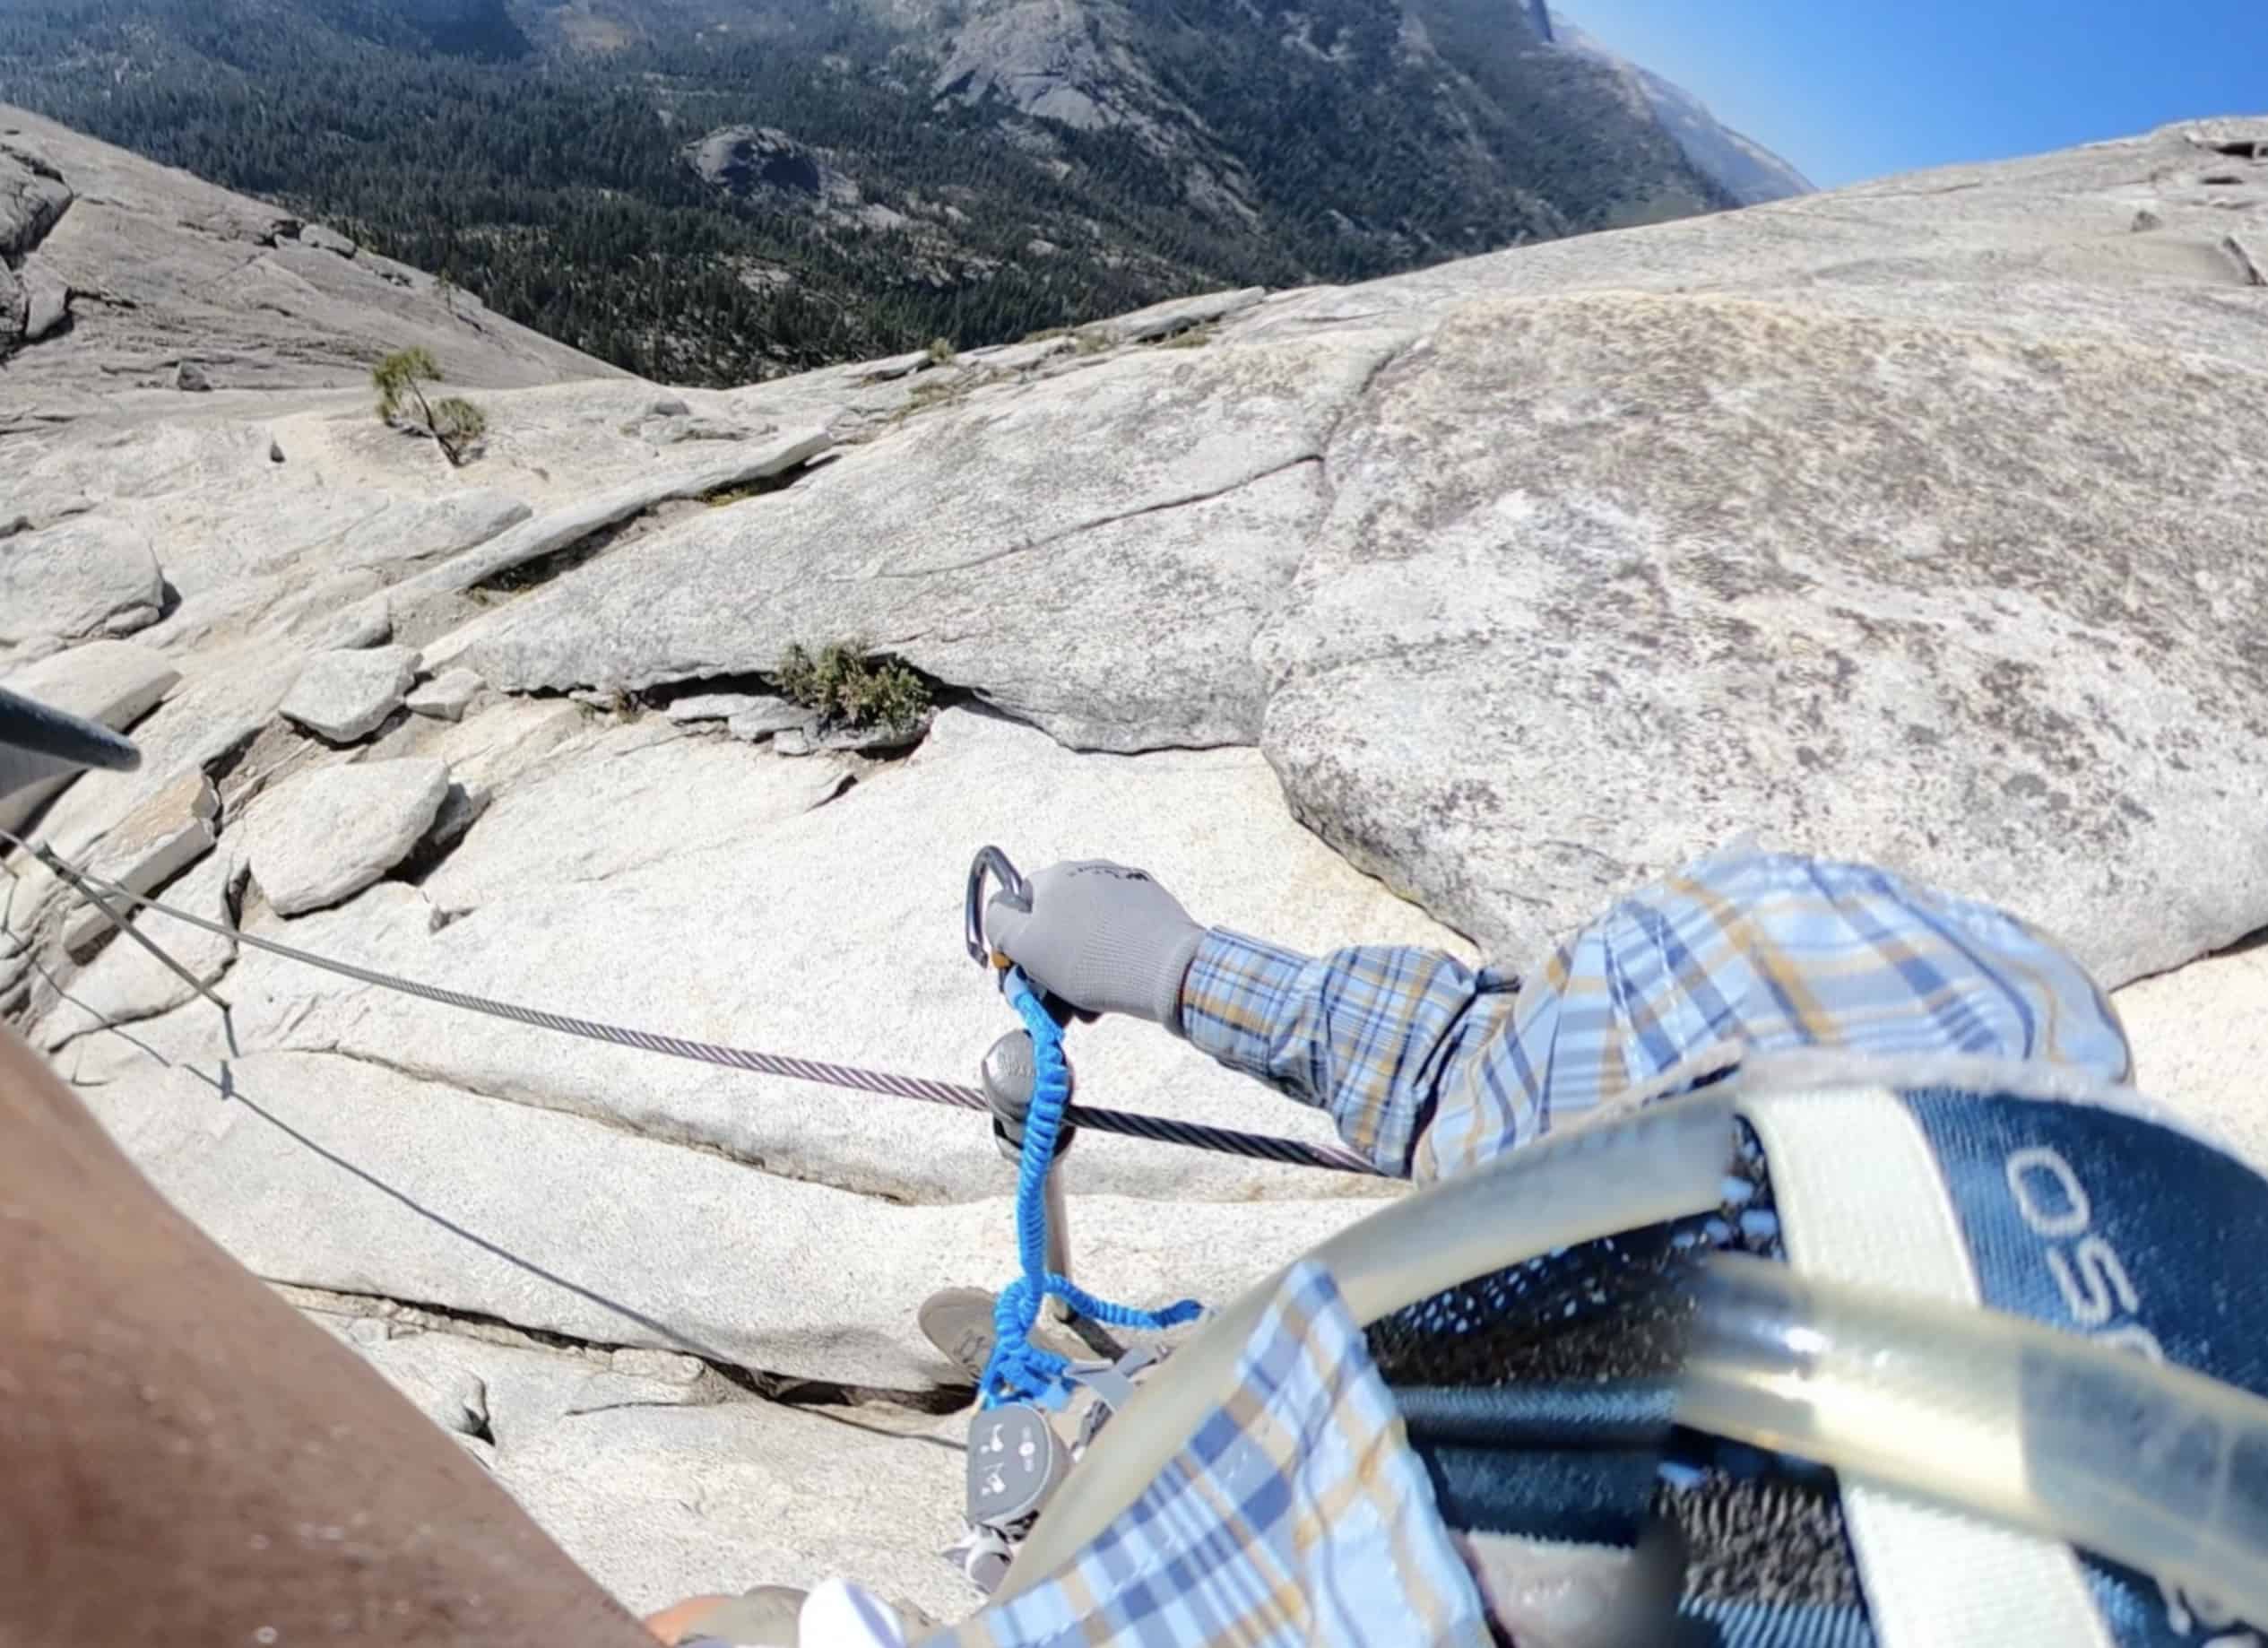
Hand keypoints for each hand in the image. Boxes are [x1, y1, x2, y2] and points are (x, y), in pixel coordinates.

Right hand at [985, 860, 1206, 1027]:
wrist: (1165, 969)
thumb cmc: (1090, 959)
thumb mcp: (1026, 946)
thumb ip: (1000, 925)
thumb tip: (999, 912)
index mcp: (1056, 876)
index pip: (1022, 904)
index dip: (1019, 942)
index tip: (1025, 973)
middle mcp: (1091, 871)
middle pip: (1057, 922)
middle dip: (1050, 964)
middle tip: (1054, 1002)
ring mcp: (1127, 887)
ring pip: (1088, 934)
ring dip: (1078, 972)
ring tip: (1084, 1010)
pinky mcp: (1154, 906)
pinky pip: (1119, 935)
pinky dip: (1110, 961)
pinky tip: (1111, 992)